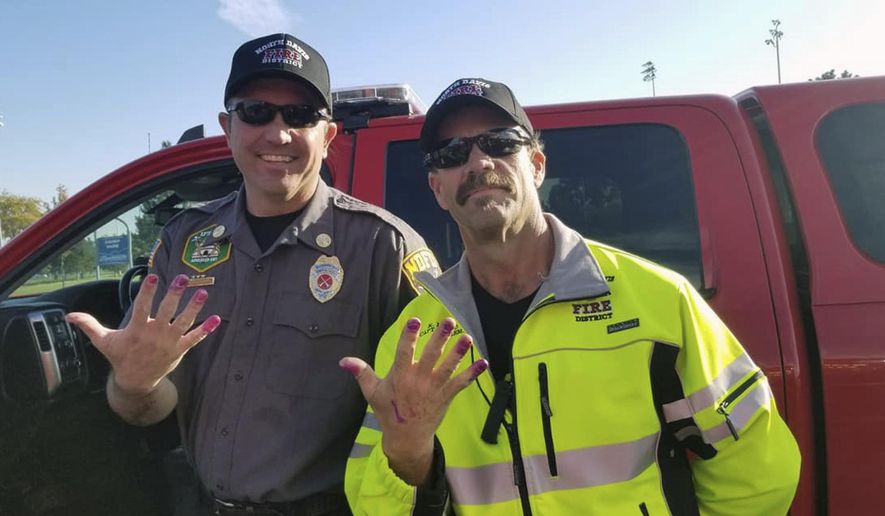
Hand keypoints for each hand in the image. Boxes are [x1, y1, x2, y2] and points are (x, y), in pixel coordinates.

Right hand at [66, 273, 219, 394]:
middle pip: (167, 310)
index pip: (142, 306)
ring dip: (195, 307)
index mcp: (137, 329)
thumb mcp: (103, 341)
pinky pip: (195, 338)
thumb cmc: (120, 357)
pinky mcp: (180, 349)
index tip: (153, 276)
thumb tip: (69, 316)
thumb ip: (89, 325)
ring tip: (203, 292)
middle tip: (183, 278)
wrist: (136, 381)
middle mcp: (155, 333)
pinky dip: (206, 329)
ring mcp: (169, 342)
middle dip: (175, 294)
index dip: (148, 291)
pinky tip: (217, 319)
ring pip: (184, 322)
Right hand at [340, 317, 487, 484]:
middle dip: (440, 338)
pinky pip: (461, 384)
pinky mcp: (446, 397)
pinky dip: (472, 374)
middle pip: (431, 356)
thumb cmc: (388, 411)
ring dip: (459, 352)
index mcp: (400, 376)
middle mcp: (418, 381)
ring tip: (467, 337)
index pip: (404, 353)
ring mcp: (434, 389)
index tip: (415, 321)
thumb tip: (344, 360)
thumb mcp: (372, 392)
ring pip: (448, 367)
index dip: (409, 337)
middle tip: (448, 321)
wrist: (406, 438)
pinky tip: (484, 362)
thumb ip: (361, 373)